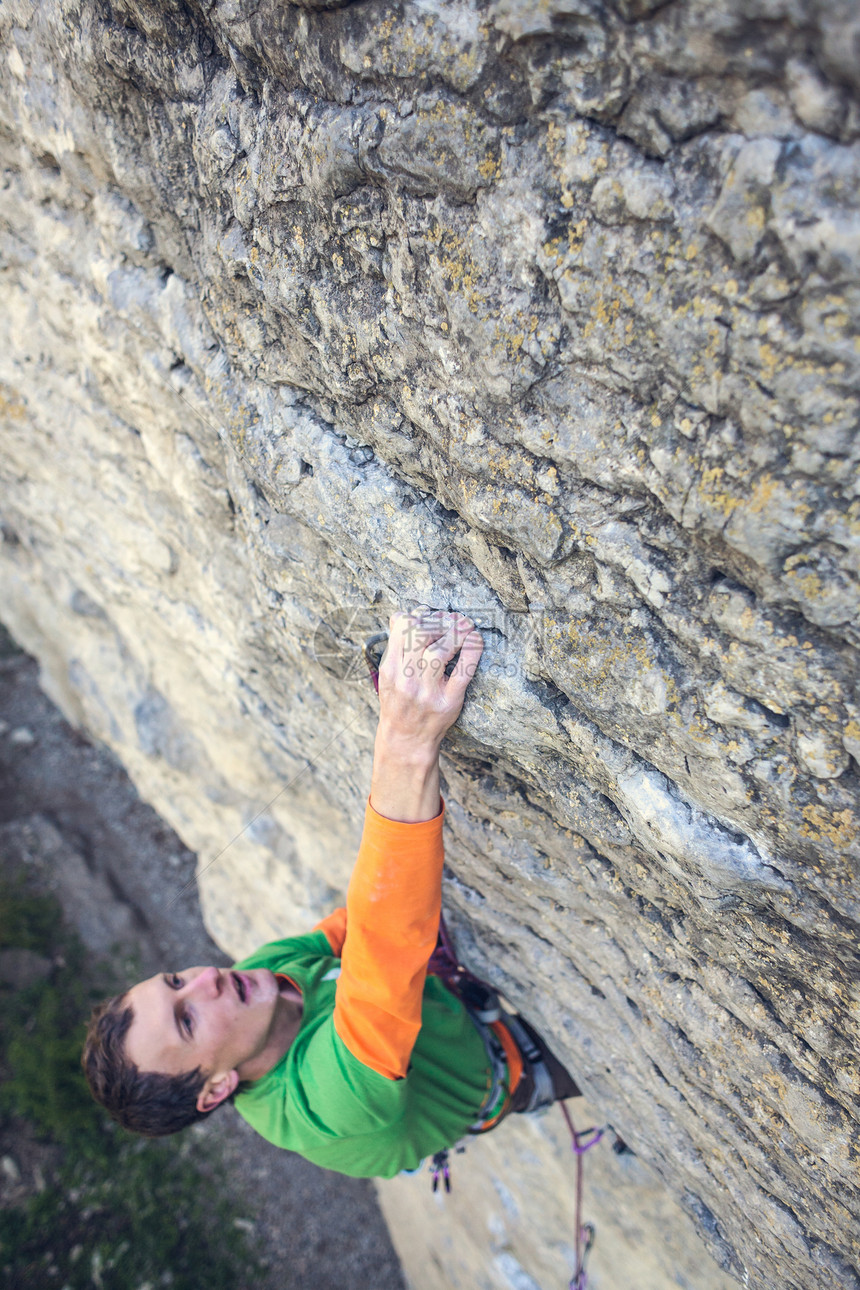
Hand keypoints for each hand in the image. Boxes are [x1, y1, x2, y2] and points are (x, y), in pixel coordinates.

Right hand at [377, 608, 483, 751]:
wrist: (406, 739)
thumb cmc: (399, 701)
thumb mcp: (389, 673)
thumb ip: (397, 645)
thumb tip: (409, 614)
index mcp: (391, 668)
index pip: (403, 625)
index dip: (421, 614)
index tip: (432, 615)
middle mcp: (407, 679)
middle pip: (420, 634)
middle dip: (439, 620)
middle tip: (451, 620)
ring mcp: (428, 691)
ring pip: (440, 651)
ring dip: (456, 632)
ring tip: (465, 626)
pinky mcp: (449, 701)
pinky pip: (464, 672)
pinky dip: (473, 651)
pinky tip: (475, 639)